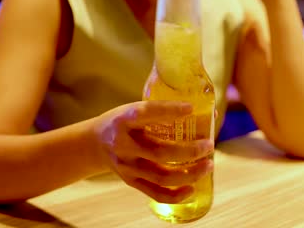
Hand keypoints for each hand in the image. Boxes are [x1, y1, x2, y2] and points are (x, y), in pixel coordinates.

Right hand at [94, 101, 213, 203]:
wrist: (95, 143)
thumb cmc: (124, 122)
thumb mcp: (133, 109)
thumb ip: (159, 112)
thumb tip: (202, 111)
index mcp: (123, 119)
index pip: (146, 113)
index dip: (169, 111)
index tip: (190, 108)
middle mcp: (123, 144)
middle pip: (160, 152)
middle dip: (190, 151)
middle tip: (208, 145)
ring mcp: (127, 166)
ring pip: (162, 175)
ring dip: (190, 173)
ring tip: (209, 165)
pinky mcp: (130, 181)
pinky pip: (155, 193)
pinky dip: (176, 195)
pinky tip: (192, 189)